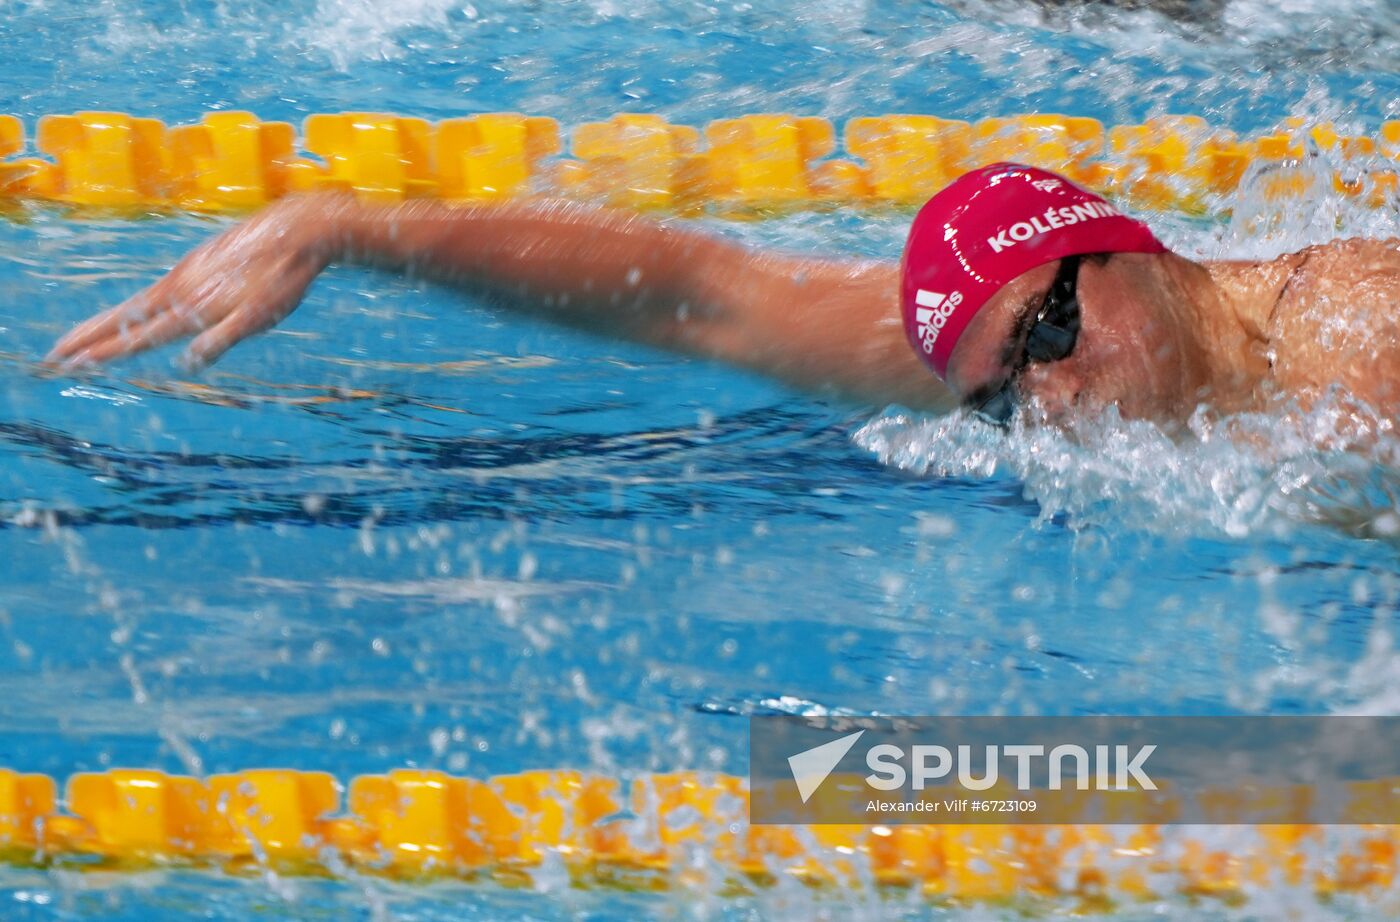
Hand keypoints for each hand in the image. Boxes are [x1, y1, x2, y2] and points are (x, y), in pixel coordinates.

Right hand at [46, 197, 332, 369]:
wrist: (299, 230)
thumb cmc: (282, 278)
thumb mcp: (258, 316)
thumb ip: (220, 340)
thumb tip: (186, 364)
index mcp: (190, 305)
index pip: (136, 336)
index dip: (101, 353)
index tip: (68, 365)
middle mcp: (181, 287)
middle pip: (124, 318)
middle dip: (88, 338)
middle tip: (54, 356)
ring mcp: (190, 273)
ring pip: (140, 303)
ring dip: (107, 322)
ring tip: (83, 336)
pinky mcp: (204, 262)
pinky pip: (162, 291)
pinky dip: (140, 307)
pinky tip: (142, 311)